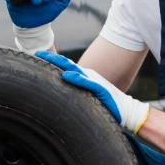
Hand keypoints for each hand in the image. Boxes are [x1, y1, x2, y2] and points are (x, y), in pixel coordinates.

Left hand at [34, 51, 151, 133]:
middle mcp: (88, 76)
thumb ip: (76, 92)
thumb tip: (62, 90)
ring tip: (46, 59)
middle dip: (51, 59)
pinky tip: (66, 75)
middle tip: (36, 53)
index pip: (65, 67)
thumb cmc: (107, 105)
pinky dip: (77, 79)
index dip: (51, 61)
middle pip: (67, 65)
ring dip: (60, 64)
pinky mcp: (101, 91)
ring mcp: (94, 82)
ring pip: (75, 70)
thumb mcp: (88, 97)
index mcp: (84, 78)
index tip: (36, 56)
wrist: (127, 112)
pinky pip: (87, 84)